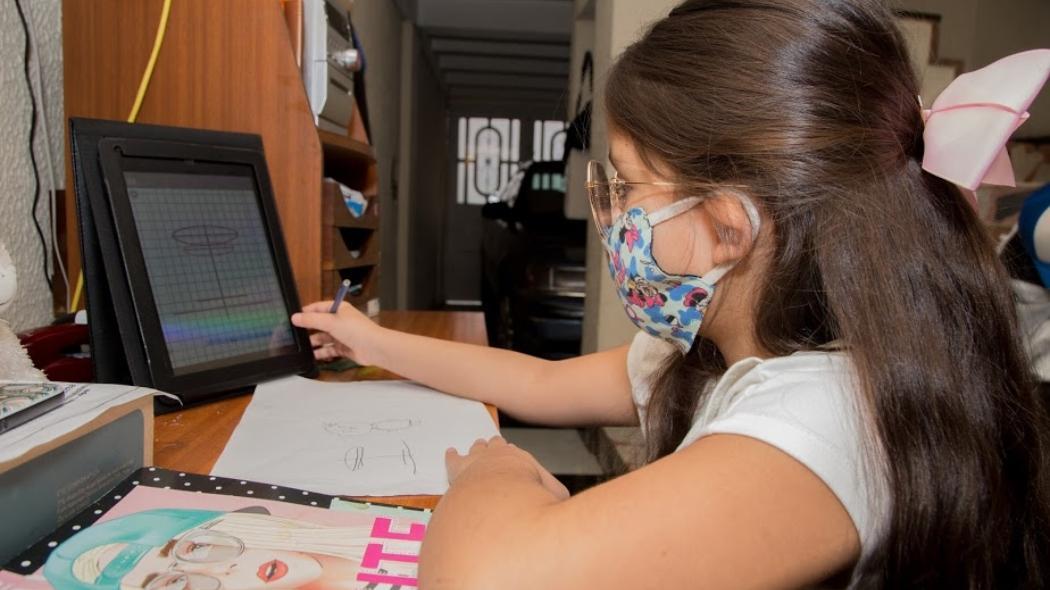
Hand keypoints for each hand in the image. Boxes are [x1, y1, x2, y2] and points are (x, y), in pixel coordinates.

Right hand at [291, 301, 382, 364]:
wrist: (373, 348)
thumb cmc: (357, 330)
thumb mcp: (330, 322)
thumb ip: (311, 320)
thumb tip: (295, 317)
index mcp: (339, 309)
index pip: (319, 307)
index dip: (307, 312)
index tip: (295, 317)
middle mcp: (341, 321)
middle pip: (321, 324)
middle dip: (310, 329)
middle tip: (296, 334)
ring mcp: (343, 335)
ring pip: (324, 338)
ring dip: (315, 342)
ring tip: (304, 346)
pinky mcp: (345, 348)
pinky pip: (330, 350)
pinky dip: (322, 353)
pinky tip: (313, 355)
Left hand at [446, 436, 569, 500]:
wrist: (500, 492)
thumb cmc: (528, 494)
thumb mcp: (555, 495)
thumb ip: (558, 496)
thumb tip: (565, 502)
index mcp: (519, 458)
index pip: (516, 454)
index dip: (514, 455)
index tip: (513, 453)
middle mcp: (498, 454)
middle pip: (496, 446)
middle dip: (495, 446)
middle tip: (493, 444)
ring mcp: (477, 459)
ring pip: (476, 449)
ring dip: (477, 448)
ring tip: (477, 445)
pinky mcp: (459, 467)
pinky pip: (453, 457)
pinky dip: (451, 455)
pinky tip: (449, 452)